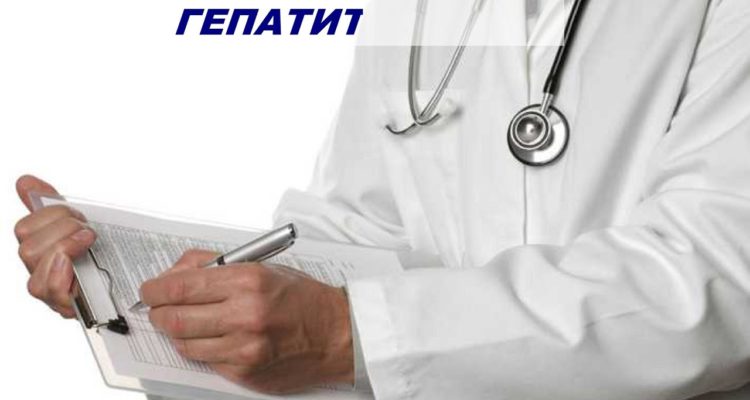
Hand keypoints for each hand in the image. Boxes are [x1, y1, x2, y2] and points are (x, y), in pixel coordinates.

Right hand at [13, 175, 95, 317]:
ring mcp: (49, 291)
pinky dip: (64, 268)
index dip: (51, 215)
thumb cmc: (105, 257)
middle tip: (87, 230)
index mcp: (42, 250)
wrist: (133, 286)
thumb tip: (24, 182)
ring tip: (88, 242)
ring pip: (33, 259)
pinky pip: (48, 285)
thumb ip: (51, 203)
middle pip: (26, 244)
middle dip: (61, 227)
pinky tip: (83, 262)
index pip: (25, 228)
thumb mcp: (81, 225)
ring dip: (64, 244)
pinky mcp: (64, 306)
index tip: (79, 216)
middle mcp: (40, 272)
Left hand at [140, 250, 353, 393]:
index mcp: (248, 281)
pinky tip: (215, 338)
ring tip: (190, 323)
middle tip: (159, 309)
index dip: (155, 290)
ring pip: (185, 344)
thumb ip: (213, 265)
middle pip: (175, 319)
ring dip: (178, 334)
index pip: (181, 287)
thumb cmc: (302, 299)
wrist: (337, 333)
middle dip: (159, 314)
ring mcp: (245, 348)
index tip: (149, 291)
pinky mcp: (246, 372)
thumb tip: (173, 275)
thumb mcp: (262, 266)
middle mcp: (246, 314)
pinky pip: (206, 361)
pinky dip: (202, 349)